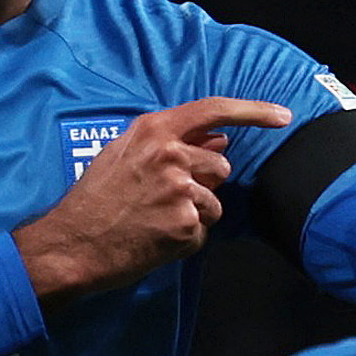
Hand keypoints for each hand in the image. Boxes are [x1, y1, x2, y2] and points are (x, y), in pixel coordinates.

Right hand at [14, 97, 292, 309]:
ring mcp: (181, 191)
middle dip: (204, 184)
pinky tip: (155, 238)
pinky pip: (203, 231)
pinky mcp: (186, 225)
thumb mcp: (124, 155)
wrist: (72, 244)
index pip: (214, 110)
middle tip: (165, 199)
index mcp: (154, 130)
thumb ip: (172, 143)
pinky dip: (185, 239)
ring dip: (195, 214)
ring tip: (155, 220)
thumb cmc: (95, 198)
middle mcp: (171, 155)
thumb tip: (220, 140)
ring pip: (215, 202)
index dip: (254, 112)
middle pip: (221, 167)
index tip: (283, 116)